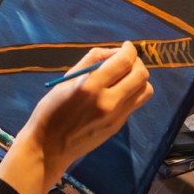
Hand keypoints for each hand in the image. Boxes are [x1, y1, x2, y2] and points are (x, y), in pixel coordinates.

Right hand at [0, 41, 151, 193]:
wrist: (49, 147)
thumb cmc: (51, 110)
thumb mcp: (66, 80)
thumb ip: (91, 61)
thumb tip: (113, 52)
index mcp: (90, 86)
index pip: (124, 62)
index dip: (130, 50)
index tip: (127, 46)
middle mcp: (108, 101)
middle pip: (141, 75)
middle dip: (137, 62)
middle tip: (126, 61)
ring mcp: (115, 116)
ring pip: (145, 90)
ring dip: (138, 79)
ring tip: (124, 77)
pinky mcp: (117, 126)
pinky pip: (134, 104)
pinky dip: (131, 93)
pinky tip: (117, 92)